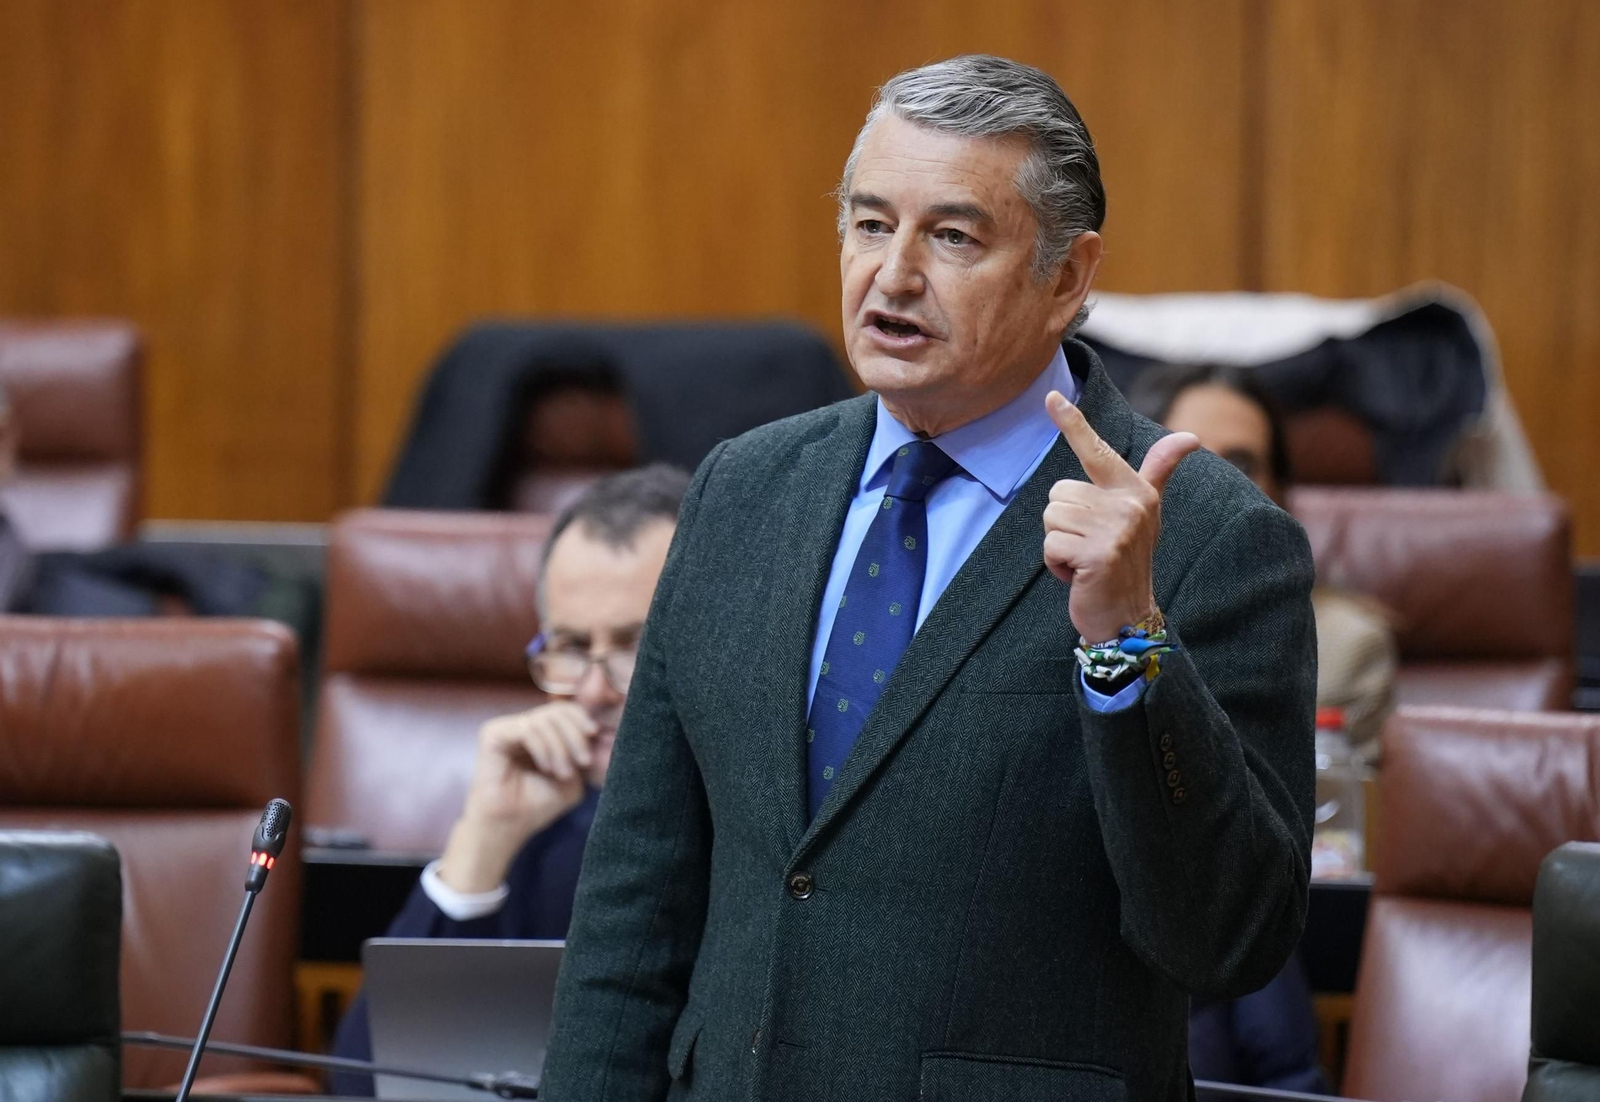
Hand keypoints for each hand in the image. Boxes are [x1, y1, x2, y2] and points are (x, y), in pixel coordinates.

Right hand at [436, 702, 594, 892]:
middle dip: (576, 736)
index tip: (594, 735)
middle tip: (584, 762)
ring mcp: (508, 728)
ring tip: (562, 774)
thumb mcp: (573, 780)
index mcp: (542, 733)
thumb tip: (603, 734)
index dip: (582, 719)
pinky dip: (543, 748)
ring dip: (560, 748)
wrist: (508, 825)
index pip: (565, 711)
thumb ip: (586, 756)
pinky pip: (527, 729)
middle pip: (558, 711)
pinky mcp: (493, 733)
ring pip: (544, 720)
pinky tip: (546, 767)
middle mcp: (524, 726)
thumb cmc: (538, 805)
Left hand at [1043, 390, 1199, 641]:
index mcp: (1135, 490)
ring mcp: (1115, 529)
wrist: (1128, 614)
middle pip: (1058, 494)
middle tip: (1090, 546)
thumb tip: (1190, 436)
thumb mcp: (1145, 512)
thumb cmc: (1128, 560)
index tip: (1051, 396)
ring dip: (1059, 545)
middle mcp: (1129, 504)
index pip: (1098, 451)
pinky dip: (1057, 565)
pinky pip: (1051, 544)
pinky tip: (1080, 575)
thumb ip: (1158, 472)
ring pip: (1051, 518)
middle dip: (1063, 524)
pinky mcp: (1098, 553)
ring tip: (1086, 560)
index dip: (1072, 422)